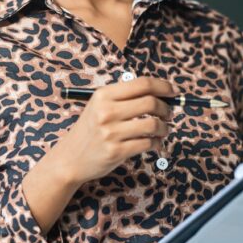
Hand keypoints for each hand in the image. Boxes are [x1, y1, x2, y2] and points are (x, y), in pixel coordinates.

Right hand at [50, 76, 176, 184]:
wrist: (69, 158)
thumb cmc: (90, 130)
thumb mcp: (99, 105)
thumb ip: (124, 97)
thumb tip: (159, 92)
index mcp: (104, 95)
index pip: (142, 84)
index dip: (163, 86)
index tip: (172, 92)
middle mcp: (106, 111)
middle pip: (151, 102)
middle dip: (166, 108)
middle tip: (168, 113)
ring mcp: (111, 132)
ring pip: (153, 124)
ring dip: (164, 127)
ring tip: (163, 129)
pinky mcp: (116, 152)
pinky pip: (147, 143)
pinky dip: (156, 143)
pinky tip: (153, 142)